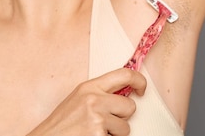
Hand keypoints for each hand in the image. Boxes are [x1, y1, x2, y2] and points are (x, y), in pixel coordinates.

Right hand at [27, 68, 146, 135]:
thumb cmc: (62, 123)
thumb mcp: (79, 98)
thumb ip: (100, 93)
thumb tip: (123, 93)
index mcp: (90, 87)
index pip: (124, 74)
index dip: (139, 81)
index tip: (142, 88)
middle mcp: (94, 100)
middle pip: (130, 106)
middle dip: (123, 116)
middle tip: (108, 121)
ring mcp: (97, 119)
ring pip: (126, 127)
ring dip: (115, 133)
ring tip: (96, 131)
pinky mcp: (98, 135)